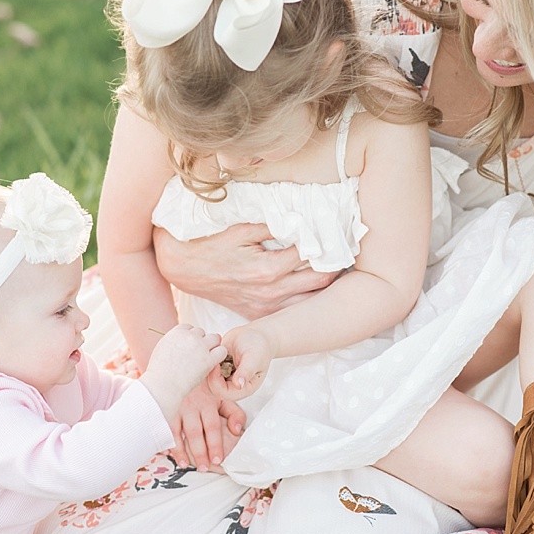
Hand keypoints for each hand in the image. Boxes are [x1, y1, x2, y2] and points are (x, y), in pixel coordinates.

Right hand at [139, 324, 227, 418]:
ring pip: (215, 338)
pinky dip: (220, 355)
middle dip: (202, 342)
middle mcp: (189, 336)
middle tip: (199, 354)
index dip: (191, 337)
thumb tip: (179, 343)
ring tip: (209, 357)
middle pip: (202, 332)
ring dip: (213, 346)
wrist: (163, 385)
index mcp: (177, 333)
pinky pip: (222, 351)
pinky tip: (215, 363)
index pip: (190, 327)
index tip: (190, 347)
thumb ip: (172, 342)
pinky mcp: (208, 359)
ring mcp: (200, 347)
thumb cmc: (159, 372)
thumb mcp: (161, 349)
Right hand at [153, 223, 340, 319]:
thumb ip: (273, 224)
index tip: (342, 232)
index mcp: (268, 269)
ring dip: (326, 285)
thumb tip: (302, 219)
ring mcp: (266, 307)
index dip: (329, 242)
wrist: (183, 267)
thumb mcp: (241, 228)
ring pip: (312, 301)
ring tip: (338, 267)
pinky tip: (316, 286)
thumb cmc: (211, 244)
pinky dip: (308, 299)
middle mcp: (270, 292)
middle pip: (320, 281)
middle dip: (337, 265)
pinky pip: (293, 311)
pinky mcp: (260, 314)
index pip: (312, 254)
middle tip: (349, 250)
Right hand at [168, 387, 246, 472]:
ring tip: (186, 464)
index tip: (217, 459)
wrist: (184, 368)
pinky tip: (167, 452)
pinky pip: (163, 426)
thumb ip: (234, 414)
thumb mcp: (224, 397)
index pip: (213, 426)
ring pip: (176, 431)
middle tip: (204, 467)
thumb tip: (237, 431)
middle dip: (199, 451)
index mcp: (209, 402)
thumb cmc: (206, 388)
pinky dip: (165, 441)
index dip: (215, 444)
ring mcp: (176, 406)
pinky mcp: (163, 407)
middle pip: (195, 431)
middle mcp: (192, 405)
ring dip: (180, 449)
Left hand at [207, 325, 272, 400]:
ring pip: (207, 382)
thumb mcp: (255, 358)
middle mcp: (233, 386)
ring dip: (206, 369)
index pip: (225, 393)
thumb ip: (246, 371)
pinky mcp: (218, 370)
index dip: (217, 382)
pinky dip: (205, 362)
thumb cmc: (259, 347)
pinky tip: (211, 352)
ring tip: (212, 354)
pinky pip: (206, 371)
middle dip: (209, 376)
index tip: (216, 366)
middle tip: (210, 359)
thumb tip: (239, 385)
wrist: (255, 335)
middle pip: (213, 390)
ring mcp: (224, 378)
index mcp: (245, 388)